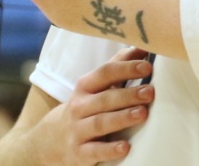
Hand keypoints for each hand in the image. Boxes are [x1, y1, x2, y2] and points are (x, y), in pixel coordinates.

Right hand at [35, 48, 154, 163]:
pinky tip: (126, 147)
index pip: (104, 73)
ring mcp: (78, 130)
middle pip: (104, 99)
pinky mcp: (79, 153)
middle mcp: (80, 107)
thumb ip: (118, 66)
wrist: (48, 141)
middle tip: (150, 92)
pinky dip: (109, 149)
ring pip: (100, 123)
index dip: (125, 68)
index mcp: (86, 87)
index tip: (147, 66)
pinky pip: (94, 151)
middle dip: (127, 95)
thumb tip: (143, 45)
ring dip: (121, 118)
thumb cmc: (84, 106)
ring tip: (142, 113)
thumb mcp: (95, 86)